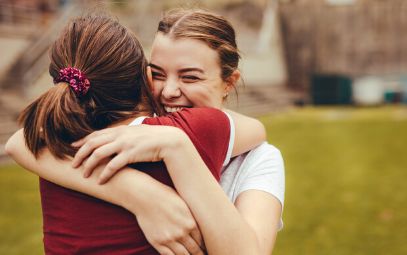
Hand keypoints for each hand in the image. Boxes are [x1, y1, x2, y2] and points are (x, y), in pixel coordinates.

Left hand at [71, 125, 185, 183]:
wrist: (169, 140)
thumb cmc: (154, 138)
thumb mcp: (136, 132)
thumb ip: (124, 134)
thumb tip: (116, 137)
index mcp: (120, 129)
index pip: (95, 134)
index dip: (82, 141)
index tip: (72, 147)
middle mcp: (119, 134)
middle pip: (92, 143)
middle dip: (80, 154)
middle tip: (73, 165)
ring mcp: (124, 143)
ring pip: (98, 153)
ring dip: (89, 165)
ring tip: (84, 175)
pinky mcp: (131, 154)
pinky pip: (112, 165)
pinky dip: (104, 174)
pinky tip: (100, 181)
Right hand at [134, 182, 205, 254]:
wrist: (145, 197)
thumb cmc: (166, 196)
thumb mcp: (185, 204)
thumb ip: (193, 218)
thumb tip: (201, 226)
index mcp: (191, 223)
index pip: (202, 240)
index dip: (205, 246)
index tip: (206, 248)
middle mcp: (182, 233)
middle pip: (195, 250)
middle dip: (200, 254)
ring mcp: (169, 239)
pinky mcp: (157, 242)